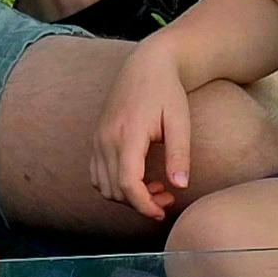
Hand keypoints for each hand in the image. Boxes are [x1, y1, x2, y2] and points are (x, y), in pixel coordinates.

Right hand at [91, 37, 196, 221]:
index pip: (128, 184)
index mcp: (127, 134)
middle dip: (140, 202)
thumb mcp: (179, 121)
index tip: (162, 212)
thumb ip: (179, 154)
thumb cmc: (167, 91)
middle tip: (168, 198)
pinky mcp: (97, 138)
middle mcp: (106, 138)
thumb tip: (180, 186)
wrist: (146, 64)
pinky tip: (139, 178)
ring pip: (103, 185)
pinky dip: (114, 185)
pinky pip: (97, 174)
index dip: (144, 205)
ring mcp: (98, 138)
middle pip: (115, 189)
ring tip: (156, 188)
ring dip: (127, 196)